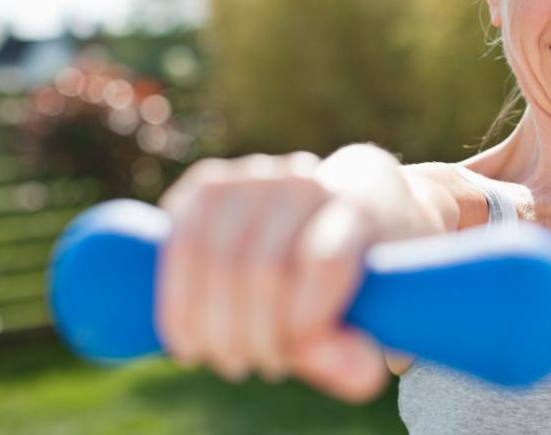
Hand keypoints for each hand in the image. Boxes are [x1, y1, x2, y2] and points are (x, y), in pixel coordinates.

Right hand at [156, 145, 415, 401]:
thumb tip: (356, 374)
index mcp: (360, 204)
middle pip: (263, 270)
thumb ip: (358, 353)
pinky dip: (178, 306)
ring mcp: (254, 176)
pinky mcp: (208, 184)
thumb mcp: (372, 315)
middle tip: (265, 367)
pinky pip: (179, 245)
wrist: (335, 208)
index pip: (327, 263)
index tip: (298, 351)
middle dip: (255, 338)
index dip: (306, 321)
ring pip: (215, 259)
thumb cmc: (354, 274)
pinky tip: (189, 343)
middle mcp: (306, 181)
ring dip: (212, 328)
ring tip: (231, 361)